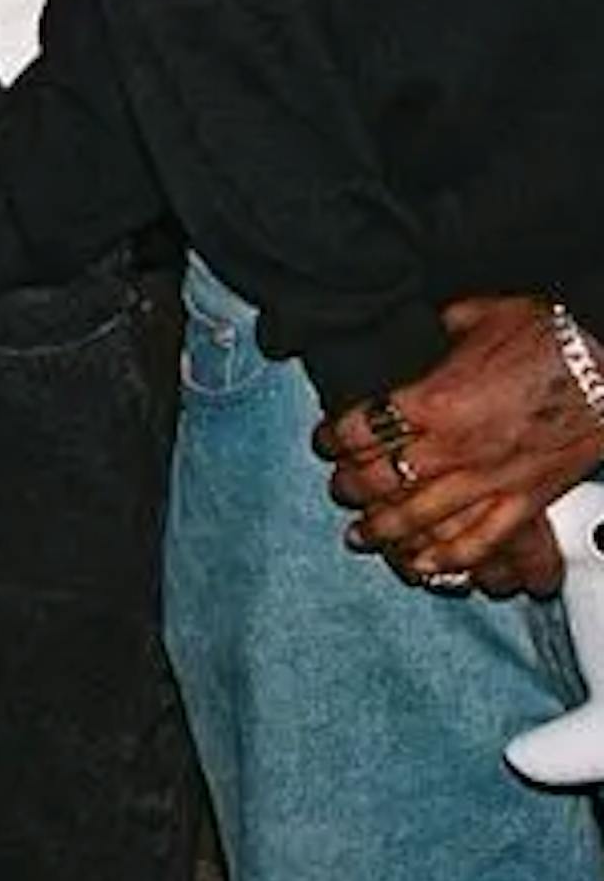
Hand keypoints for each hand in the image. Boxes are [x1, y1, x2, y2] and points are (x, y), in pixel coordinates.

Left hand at [318, 298, 603, 588]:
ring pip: (419, 518)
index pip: (360, 428)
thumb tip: (419, 329)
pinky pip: (479, 541)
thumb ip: (438, 329)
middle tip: (339, 487)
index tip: (326, 441)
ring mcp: (489, 480)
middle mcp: (453, 448)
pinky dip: (446, 558)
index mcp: (432, 401)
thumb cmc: (556, 335)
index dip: (334, 437)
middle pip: (379, 478)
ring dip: (383, 529)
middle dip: (350, 486)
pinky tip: (421, 565)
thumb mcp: (480, 315)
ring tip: (361, 535)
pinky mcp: (526, 500)